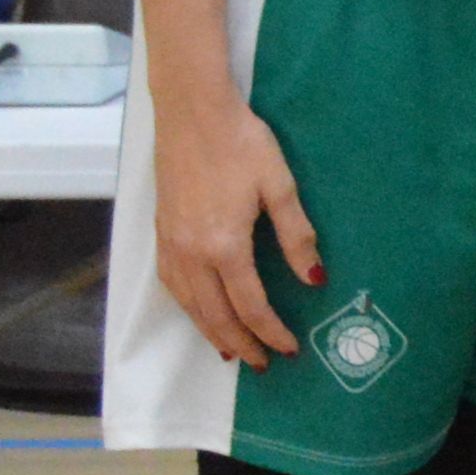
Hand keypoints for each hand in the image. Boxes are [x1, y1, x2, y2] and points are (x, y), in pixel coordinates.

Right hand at [152, 89, 325, 367]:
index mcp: (224, 246)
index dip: (271, 332)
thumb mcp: (279, 185)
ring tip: (230, 350)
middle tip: (262, 364)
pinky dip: (187, 308)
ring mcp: (170, 244)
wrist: (191, 110)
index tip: (289, 349)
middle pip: (215, 315)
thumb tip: (315, 280)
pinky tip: (199, 310)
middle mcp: (191, 253)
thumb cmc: (241, 142)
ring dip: (210, 331)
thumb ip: (297, 237)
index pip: (251, 306)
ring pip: (188, 305)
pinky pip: (172, 285)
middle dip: (241, 343)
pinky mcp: (160, 232)